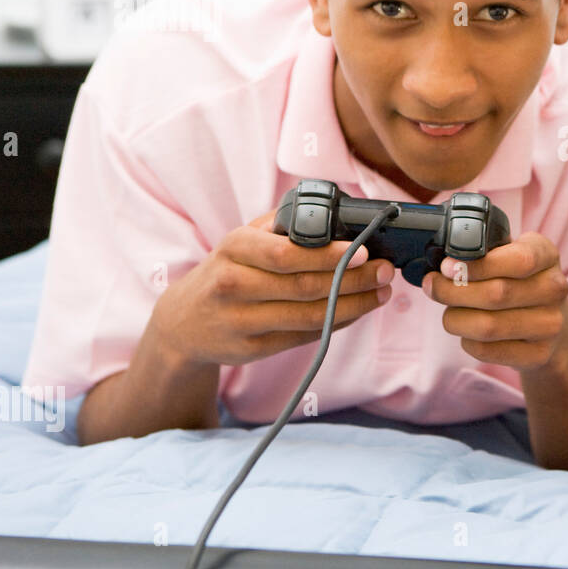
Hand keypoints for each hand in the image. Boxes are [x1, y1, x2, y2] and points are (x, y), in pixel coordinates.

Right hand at [148, 210, 393, 367]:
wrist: (183, 322)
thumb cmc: (226, 270)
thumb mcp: (242, 239)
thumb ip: (283, 226)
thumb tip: (339, 220)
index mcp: (234, 247)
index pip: (286, 253)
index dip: (329, 255)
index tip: (365, 251)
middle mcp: (234, 284)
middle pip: (305, 286)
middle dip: (354, 279)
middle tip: (385, 271)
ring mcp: (242, 320)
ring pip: (309, 316)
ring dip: (354, 305)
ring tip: (381, 292)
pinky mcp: (252, 348)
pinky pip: (305, 336)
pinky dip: (337, 323)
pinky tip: (358, 311)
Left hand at [420, 232, 567, 371]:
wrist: (552, 325)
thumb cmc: (518, 283)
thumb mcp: (510, 255)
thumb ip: (484, 252)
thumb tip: (444, 263)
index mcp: (546, 255)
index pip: (518, 260)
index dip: (476, 265)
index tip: (446, 267)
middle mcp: (554, 289)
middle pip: (496, 294)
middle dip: (453, 291)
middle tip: (433, 286)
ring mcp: (550, 324)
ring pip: (489, 326)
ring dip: (456, 319)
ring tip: (449, 312)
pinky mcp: (538, 354)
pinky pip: (488, 350)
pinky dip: (468, 341)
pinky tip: (467, 332)